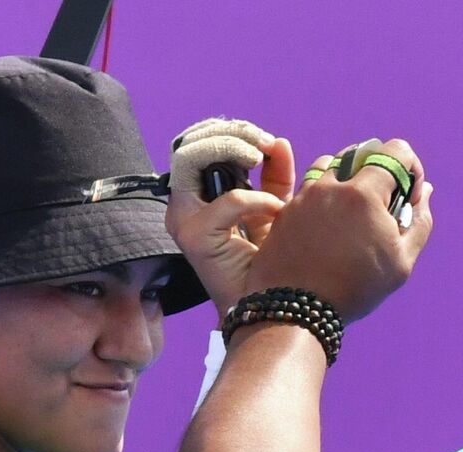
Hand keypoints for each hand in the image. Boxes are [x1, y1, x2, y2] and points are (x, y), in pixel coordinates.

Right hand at [165, 135, 295, 322]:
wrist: (269, 306)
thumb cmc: (270, 261)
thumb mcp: (276, 208)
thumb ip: (275, 175)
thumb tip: (279, 143)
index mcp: (198, 196)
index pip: (197, 144)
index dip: (230, 133)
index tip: (265, 140)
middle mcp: (183, 205)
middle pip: (190, 144)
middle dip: (230, 134)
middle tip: (262, 142)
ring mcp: (183, 221)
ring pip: (190, 157)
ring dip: (230, 149)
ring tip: (260, 157)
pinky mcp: (193, 237)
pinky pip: (227, 201)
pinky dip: (256, 199)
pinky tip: (276, 211)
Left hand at [241, 138, 433, 322]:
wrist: (297, 312)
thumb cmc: (355, 289)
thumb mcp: (401, 262)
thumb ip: (420, 221)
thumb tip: (425, 192)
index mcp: (364, 194)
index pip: (395, 150)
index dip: (411, 167)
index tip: (409, 194)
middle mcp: (331, 186)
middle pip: (361, 154)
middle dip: (378, 172)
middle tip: (381, 207)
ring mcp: (304, 197)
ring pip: (330, 166)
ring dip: (347, 180)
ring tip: (352, 214)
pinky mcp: (285, 211)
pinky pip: (308, 188)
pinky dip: (324, 198)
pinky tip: (329, 228)